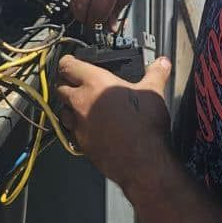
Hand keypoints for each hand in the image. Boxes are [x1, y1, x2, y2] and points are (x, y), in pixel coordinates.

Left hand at [56, 53, 172, 192]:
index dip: (67, 61)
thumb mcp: (153, 93)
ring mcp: (79, 125)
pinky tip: (89, 127)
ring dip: (68, 106)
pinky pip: (71, 131)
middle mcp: (81, 102)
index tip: (70, 61)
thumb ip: (156, 74)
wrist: (142, 162)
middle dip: (65, 83)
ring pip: (62, 110)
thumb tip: (162, 63)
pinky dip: (76, 127)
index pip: (68, 66)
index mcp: (96, 83)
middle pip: (59, 87)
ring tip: (81, 105)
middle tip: (76, 82)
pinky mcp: (81, 144)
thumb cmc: (144, 126)